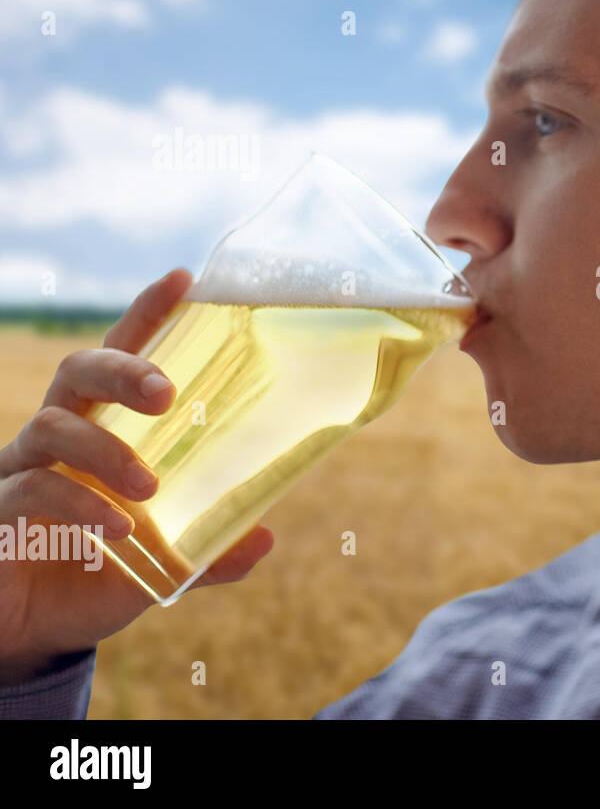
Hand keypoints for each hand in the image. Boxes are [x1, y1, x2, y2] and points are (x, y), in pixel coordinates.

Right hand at [0, 269, 273, 683]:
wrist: (29, 633)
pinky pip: (32, 488)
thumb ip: (209, 548)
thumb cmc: (93, 576)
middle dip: (123, 369)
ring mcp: (21, 469)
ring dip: (106, 452)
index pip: (121, 359)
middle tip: (168, 393)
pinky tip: (117, 529)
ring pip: (53, 427)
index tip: (184, 279)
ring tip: (148, 487)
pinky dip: (79, 504)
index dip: (147, 316)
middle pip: (79, 374)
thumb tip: (263, 537)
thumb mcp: (161, 562)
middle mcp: (58, 438)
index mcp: (102, 432)